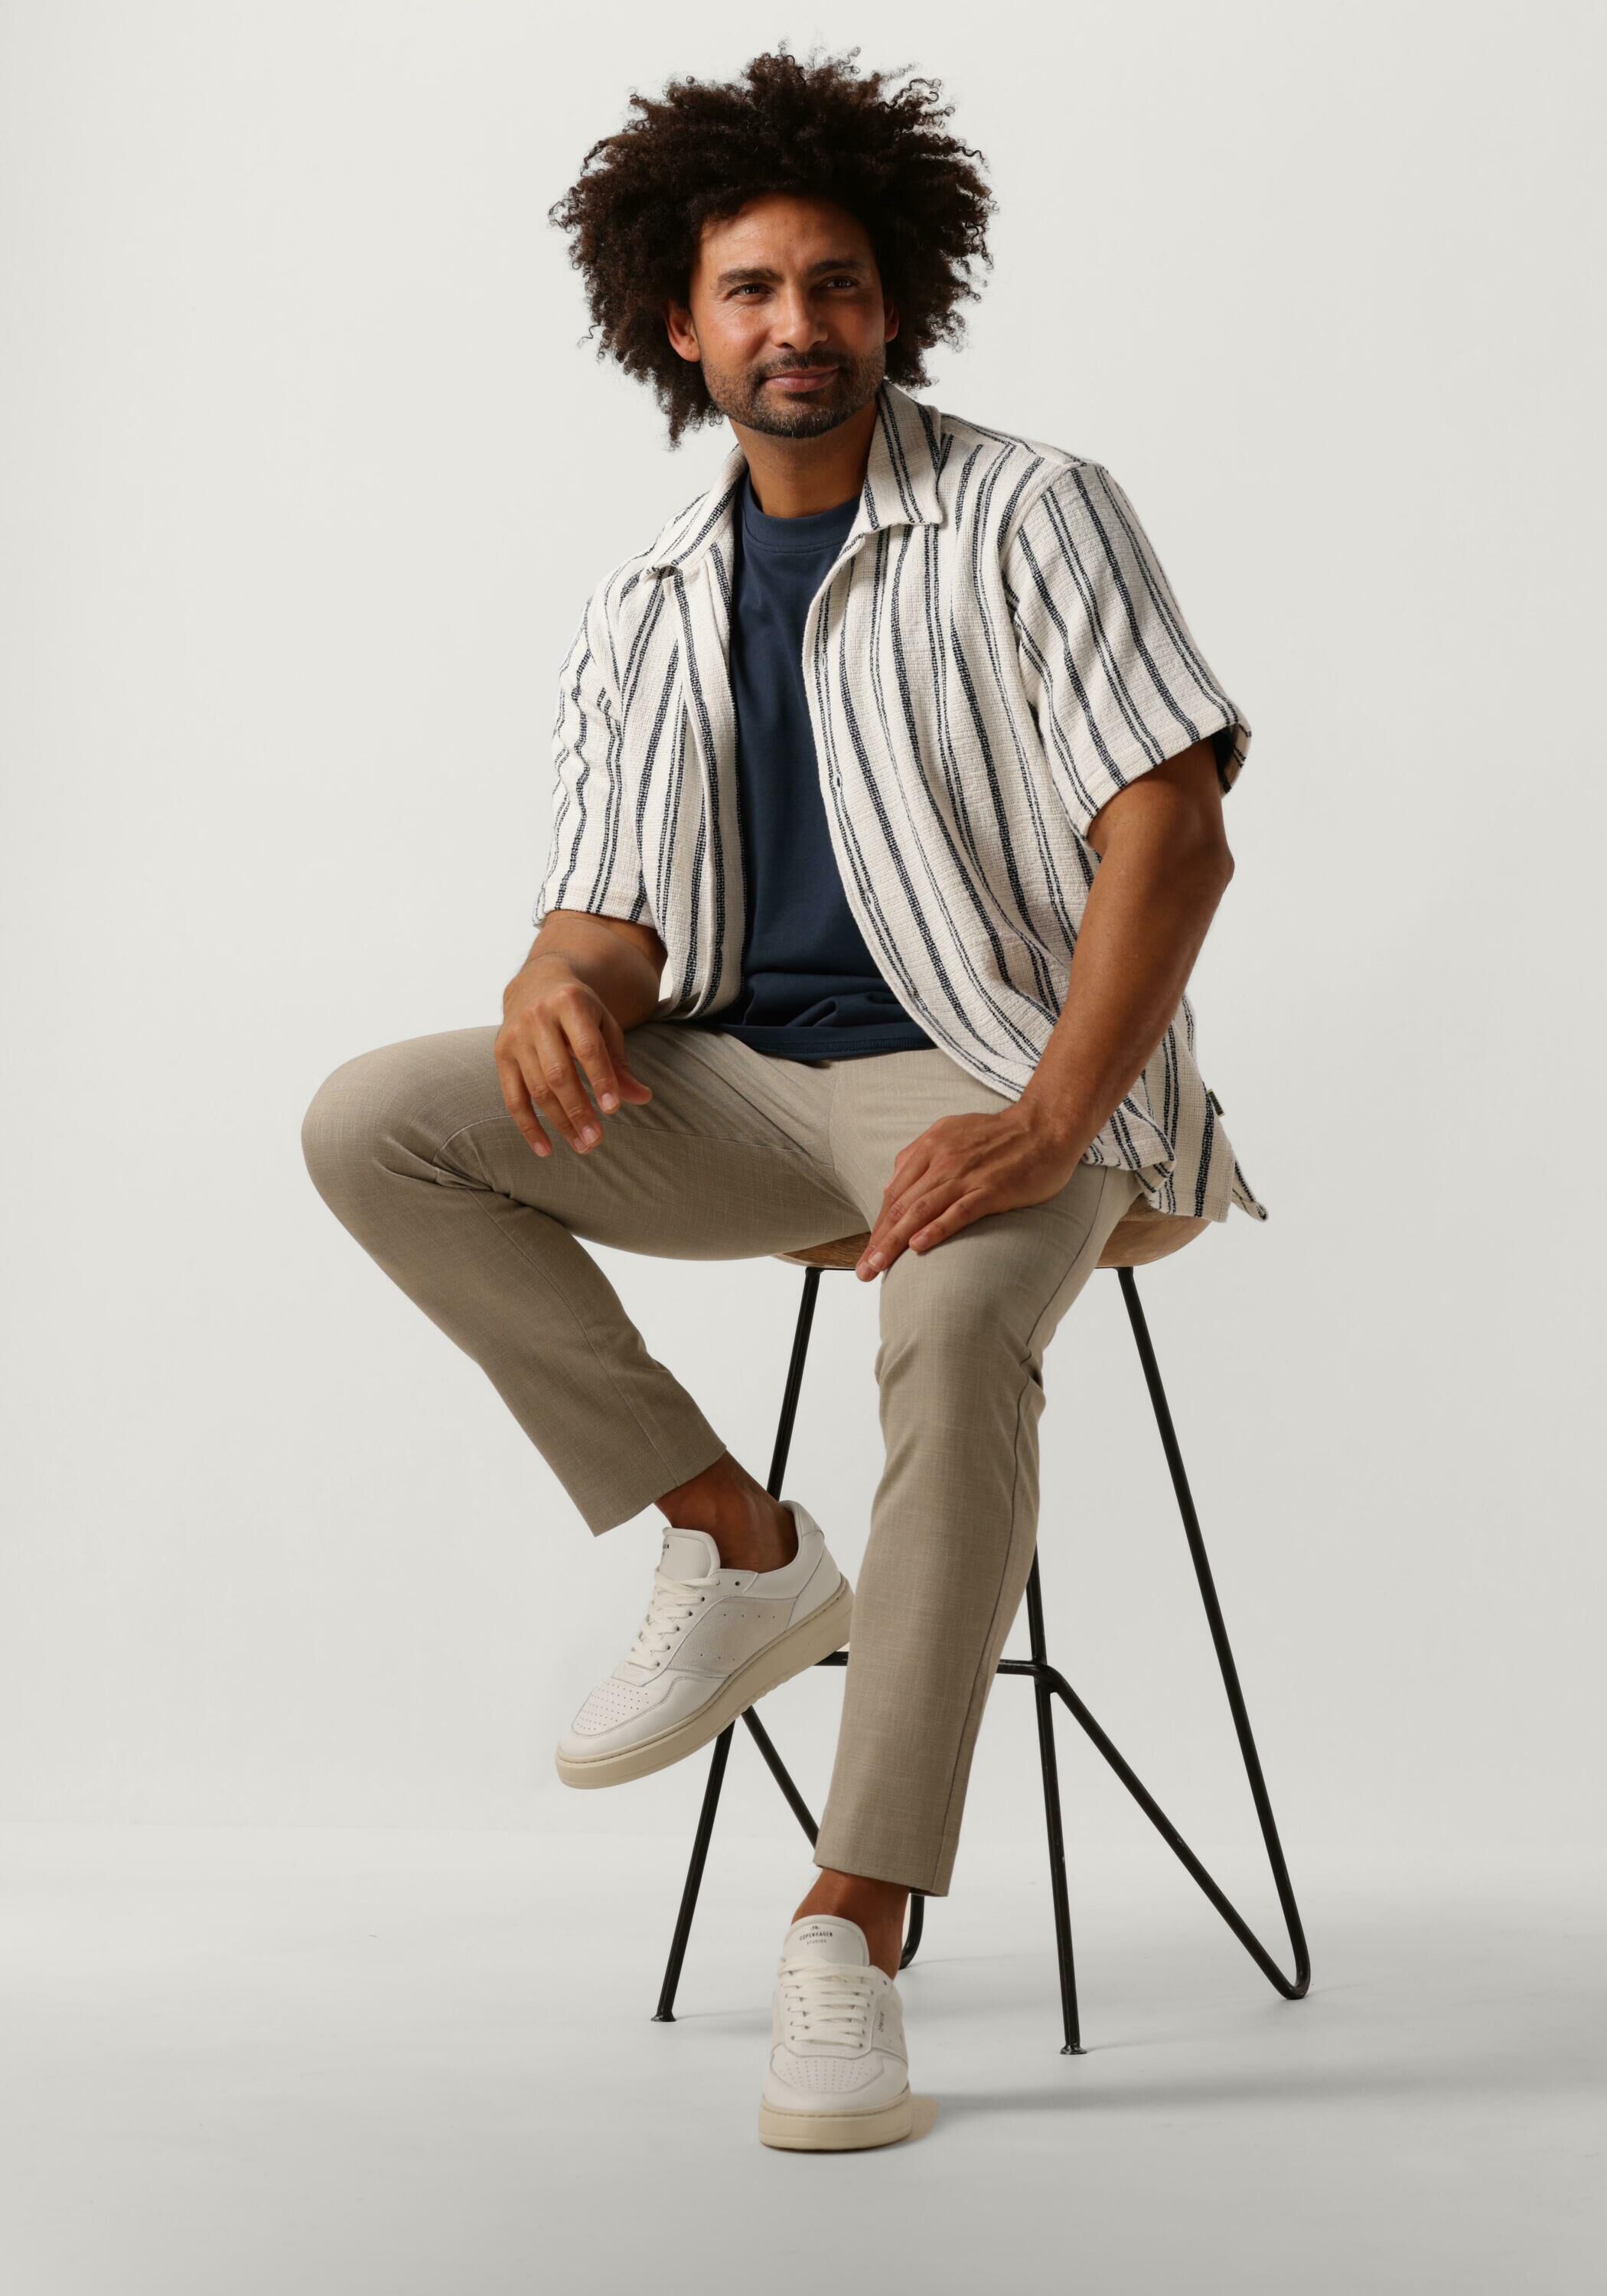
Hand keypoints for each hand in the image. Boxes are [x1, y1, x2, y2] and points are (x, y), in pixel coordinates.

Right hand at [494, 960, 653, 1156]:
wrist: (537, 983)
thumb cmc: (580, 1009)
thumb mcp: (604, 1025)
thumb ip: (620, 1062)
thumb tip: (642, 1098)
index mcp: (569, 1002)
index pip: (586, 1048)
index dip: (600, 1079)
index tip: (614, 1109)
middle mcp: (537, 1018)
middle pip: (558, 1073)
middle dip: (578, 1110)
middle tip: (596, 1141)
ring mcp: (515, 1036)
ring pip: (536, 1089)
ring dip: (559, 1122)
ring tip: (582, 1145)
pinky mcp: (500, 1054)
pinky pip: (512, 1097)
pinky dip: (528, 1126)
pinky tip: (545, 1149)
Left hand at [855, 1103, 1086, 1278]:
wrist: (1045, 1126)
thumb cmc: (1001, 1135)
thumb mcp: (951, 1133)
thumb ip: (922, 1156)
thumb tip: (895, 1184)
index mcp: (930, 1147)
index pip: (894, 1192)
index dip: (878, 1225)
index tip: (868, 1251)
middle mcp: (942, 1160)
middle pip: (901, 1206)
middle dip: (879, 1241)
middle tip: (864, 1271)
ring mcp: (966, 1175)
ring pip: (921, 1211)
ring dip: (895, 1241)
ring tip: (878, 1267)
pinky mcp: (991, 1189)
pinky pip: (958, 1211)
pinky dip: (936, 1229)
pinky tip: (919, 1247)